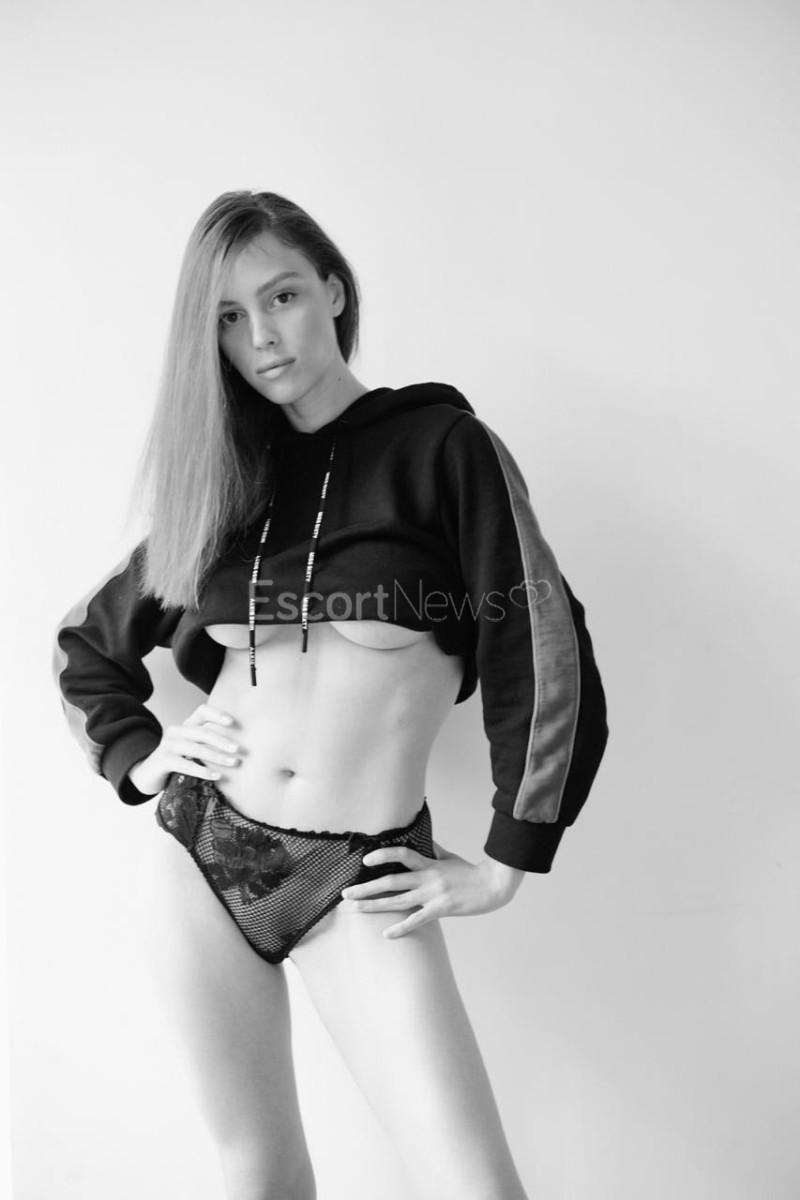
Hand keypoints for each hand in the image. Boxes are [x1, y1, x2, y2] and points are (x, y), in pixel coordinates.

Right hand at [127, 703, 241, 794]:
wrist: (148, 774)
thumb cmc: (177, 760)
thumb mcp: (191, 747)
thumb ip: (207, 743)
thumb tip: (238, 747)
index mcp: (186, 725)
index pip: (202, 711)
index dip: (217, 714)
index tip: (232, 723)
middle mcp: (176, 731)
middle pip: (202, 732)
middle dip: (222, 740)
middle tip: (238, 749)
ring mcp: (168, 744)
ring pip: (196, 749)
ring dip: (217, 756)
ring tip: (233, 763)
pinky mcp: (163, 760)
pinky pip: (186, 765)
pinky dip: (203, 771)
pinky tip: (217, 776)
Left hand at [340, 840, 524, 940]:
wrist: (493, 885)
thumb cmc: (471, 872)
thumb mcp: (450, 858)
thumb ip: (434, 851)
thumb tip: (423, 841)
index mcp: (429, 863)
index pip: (401, 854)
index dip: (382, 855)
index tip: (365, 861)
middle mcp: (428, 877)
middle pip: (391, 881)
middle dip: (366, 887)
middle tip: (346, 893)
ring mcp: (433, 894)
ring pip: (398, 900)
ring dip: (374, 905)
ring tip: (355, 908)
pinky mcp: (441, 909)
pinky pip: (417, 920)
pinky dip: (401, 928)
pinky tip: (386, 934)